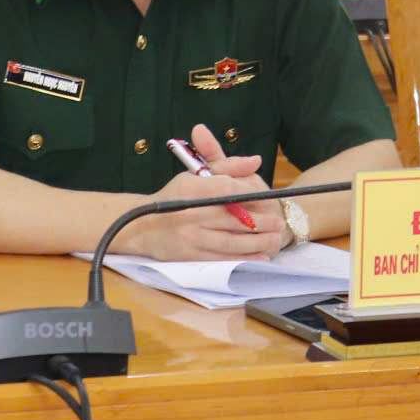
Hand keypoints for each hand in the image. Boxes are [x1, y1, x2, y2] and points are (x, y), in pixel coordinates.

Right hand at [123, 144, 284, 261]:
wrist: (140, 225)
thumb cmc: (173, 197)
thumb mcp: (195, 174)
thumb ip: (227, 166)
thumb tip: (255, 161)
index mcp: (191, 188)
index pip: (227, 189)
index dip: (250, 193)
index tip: (268, 196)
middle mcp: (190, 212)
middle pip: (233, 217)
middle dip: (261, 221)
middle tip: (278, 221)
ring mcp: (189, 236)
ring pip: (230, 240)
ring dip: (256, 241)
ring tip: (274, 238)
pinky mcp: (189, 255)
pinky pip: (221, 258)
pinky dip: (242, 258)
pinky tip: (259, 255)